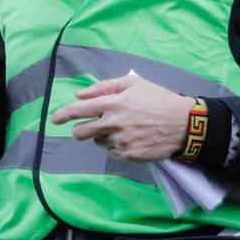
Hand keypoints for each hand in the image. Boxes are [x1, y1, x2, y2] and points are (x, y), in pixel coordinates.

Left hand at [48, 73, 195, 161]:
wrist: (184, 124)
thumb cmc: (159, 99)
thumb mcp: (134, 84)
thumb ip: (104, 87)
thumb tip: (79, 94)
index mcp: (112, 104)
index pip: (78, 111)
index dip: (63, 115)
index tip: (55, 119)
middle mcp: (112, 123)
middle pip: (81, 132)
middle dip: (81, 130)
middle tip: (90, 127)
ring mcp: (120, 141)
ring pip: (97, 142)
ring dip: (103, 136)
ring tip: (123, 129)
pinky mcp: (128, 155)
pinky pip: (111, 153)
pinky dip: (116, 147)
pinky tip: (131, 139)